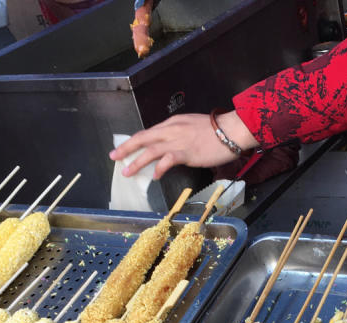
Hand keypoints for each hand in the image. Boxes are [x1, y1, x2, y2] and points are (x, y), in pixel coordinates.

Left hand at [109, 112, 259, 178]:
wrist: (232, 130)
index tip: (125, 148)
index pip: (149, 132)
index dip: (135, 141)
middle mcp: (172, 130)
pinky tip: (154, 176)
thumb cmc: (217, 131)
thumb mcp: (193, 127)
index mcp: (173, 124)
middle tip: (114, 157)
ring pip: (151, 150)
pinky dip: (159, 167)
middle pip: (143, 138)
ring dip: (137, 161)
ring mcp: (178, 141)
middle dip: (126, 148)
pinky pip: (168, 160)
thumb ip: (180, 135)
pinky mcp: (187, 152)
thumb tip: (173, 147)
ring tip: (127, 171)